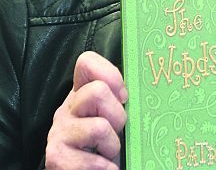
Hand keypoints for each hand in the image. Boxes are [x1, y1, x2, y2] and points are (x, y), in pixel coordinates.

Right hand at [45, 51, 127, 169]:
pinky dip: (105, 168)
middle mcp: (67, 109)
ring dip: (112, 146)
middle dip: (117, 116)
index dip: (110, 74)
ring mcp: (58, 133)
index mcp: (82, 94)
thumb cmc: (108, 144)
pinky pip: (92, 160)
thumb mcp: (115, 115)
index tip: (124, 97)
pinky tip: (104, 168)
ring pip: (99, 127)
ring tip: (108, 153)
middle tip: (117, 132)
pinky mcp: (56, 158)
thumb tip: (152, 82)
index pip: (86, 62)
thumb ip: (121, 99)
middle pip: (97, 91)